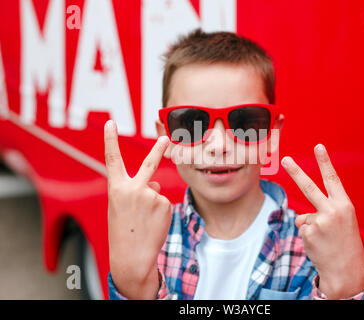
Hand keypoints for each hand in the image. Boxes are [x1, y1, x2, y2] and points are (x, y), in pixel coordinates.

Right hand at [104, 120, 171, 298]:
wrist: (132, 257)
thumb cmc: (123, 231)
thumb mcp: (121, 208)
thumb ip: (137, 190)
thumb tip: (157, 183)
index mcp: (116, 189)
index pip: (112, 160)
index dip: (110, 140)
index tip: (110, 123)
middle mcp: (133, 188)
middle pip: (148, 164)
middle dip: (158, 149)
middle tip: (165, 138)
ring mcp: (151, 195)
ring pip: (156, 192)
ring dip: (153, 204)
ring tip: (144, 221)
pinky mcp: (164, 203)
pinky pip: (164, 202)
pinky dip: (160, 212)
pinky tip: (153, 223)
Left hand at [281, 144, 363, 298]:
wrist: (346, 272)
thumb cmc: (346, 245)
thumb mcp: (343, 222)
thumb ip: (325, 211)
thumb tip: (302, 216)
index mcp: (345, 206)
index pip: (333, 179)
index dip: (325, 162)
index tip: (318, 146)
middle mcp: (332, 211)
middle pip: (309, 187)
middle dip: (296, 172)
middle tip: (285, 159)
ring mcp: (319, 222)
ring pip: (304, 217)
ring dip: (311, 228)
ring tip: (325, 240)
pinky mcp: (308, 233)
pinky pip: (302, 229)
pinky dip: (307, 237)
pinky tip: (318, 245)